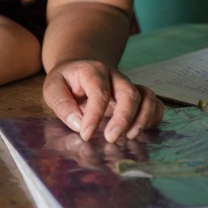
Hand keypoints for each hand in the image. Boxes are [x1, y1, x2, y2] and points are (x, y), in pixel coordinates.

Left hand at [43, 59, 162, 142]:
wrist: (78, 69)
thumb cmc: (66, 81)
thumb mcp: (53, 88)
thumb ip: (62, 104)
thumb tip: (77, 124)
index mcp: (92, 71)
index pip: (99, 92)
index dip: (94, 115)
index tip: (86, 135)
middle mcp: (115, 76)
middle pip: (129, 93)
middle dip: (123, 118)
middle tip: (111, 139)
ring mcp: (128, 85)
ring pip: (146, 96)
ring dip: (142, 118)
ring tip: (130, 137)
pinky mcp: (137, 96)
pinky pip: (155, 103)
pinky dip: (153, 117)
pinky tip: (141, 131)